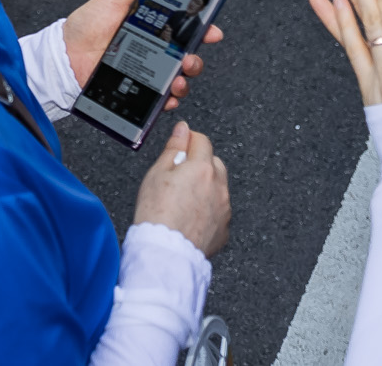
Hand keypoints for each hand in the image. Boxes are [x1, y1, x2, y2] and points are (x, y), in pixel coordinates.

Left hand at [66, 0, 221, 110]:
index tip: (212, 31)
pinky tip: (166, 96)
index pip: (185, 29)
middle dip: (196, 59)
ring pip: (178, 79)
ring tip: (177, 79)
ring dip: (185, 80)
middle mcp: (153, 50)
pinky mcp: (137, 90)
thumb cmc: (86, 25)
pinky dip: (168, 100)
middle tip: (189, 58)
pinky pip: (160, 100)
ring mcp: (146, 72)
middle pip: (187, 56)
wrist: (64, 56)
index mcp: (151, 27)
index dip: (203, 30)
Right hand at [132, 122, 231, 256]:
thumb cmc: (157, 214)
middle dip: (199, 164)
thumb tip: (182, 129)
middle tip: (178, 176)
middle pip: (214, 163)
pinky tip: (189, 217)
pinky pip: (218, 211)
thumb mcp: (157, 173)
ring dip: (205, 187)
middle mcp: (219, 187)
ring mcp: (224, 210)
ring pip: (218, 188)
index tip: (180, 146)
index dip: (188, 140)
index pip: (202, 140)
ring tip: (181, 200)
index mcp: (203, 168)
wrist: (166, 252)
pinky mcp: (224, 230)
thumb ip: (174, 148)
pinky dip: (208, 210)